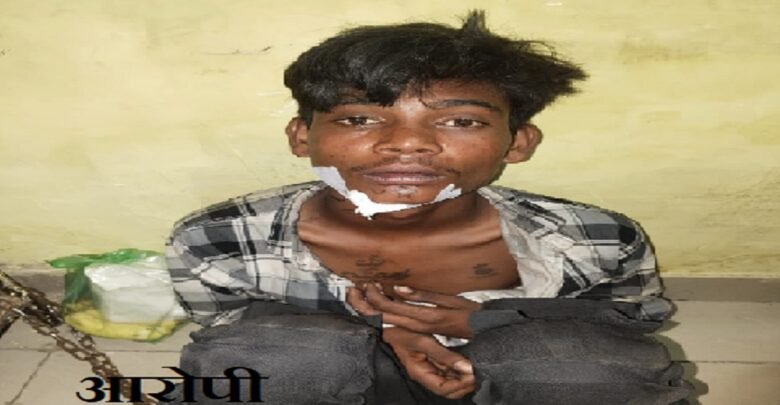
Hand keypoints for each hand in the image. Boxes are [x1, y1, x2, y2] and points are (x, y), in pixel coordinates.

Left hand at [347, 283, 480, 337]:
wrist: (483, 332)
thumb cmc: (469, 313)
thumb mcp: (449, 300)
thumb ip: (423, 295)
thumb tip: (398, 288)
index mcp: (421, 317)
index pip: (388, 308)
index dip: (373, 295)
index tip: (367, 281)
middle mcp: (415, 325)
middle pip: (380, 317)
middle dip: (363, 304)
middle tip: (352, 289)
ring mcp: (416, 330)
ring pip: (385, 321)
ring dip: (371, 308)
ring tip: (360, 293)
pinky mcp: (419, 330)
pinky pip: (395, 322)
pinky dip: (383, 312)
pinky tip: (379, 303)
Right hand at [382, 326, 475, 398]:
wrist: (387, 326)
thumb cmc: (401, 332)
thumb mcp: (423, 341)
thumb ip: (445, 355)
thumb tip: (467, 367)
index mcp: (420, 372)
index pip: (443, 388)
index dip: (460, 384)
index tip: (474, 375)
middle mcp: (425, 375)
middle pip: (448, 389)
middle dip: (465, 384)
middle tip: (479, 373)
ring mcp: (429, 369)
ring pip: (450, 381)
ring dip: (463, 378)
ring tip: (476, 369)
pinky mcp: (432, 362)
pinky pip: (447, 371)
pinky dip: (459, 370)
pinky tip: (467, 363)